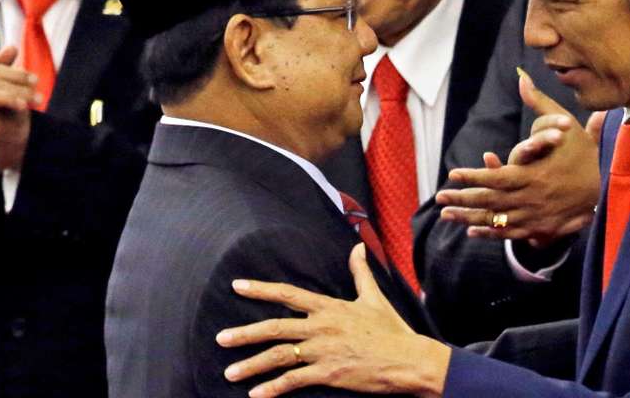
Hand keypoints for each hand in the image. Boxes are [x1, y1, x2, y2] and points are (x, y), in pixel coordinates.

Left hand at [216, 244, 449, 397]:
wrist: (408, 360)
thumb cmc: (392, 330)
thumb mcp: (374, 298)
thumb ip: (361, 272)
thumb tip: (357, 247)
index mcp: (329, 307)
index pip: (288, 294)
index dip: (261, 289)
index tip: (237, 286)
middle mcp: (321, 326)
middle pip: (275, 327)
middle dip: (244, 333)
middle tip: (221, 338)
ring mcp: (323, 351)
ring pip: (278, 356)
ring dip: (252, 365)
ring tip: (230, 372)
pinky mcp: (329, 374)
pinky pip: (294, 381)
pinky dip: (273, 388)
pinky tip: (256, 394)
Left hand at [435, 69, 601, 245]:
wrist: (608, 186)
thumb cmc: (584, 153)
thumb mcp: (564, 124)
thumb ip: (539, 102)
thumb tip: (521, 76)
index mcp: (534, 175)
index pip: (496, 178)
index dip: (473, 177)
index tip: (452, 174)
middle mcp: (532, 199)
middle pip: (491, 202)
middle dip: (462, 200)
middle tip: (439, 198)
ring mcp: (536, 217)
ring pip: (497, 221)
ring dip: (469, 219)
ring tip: (446, 215)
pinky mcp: (541, 228)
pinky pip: (510, 234)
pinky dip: (490, 233)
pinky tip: (472, 231)